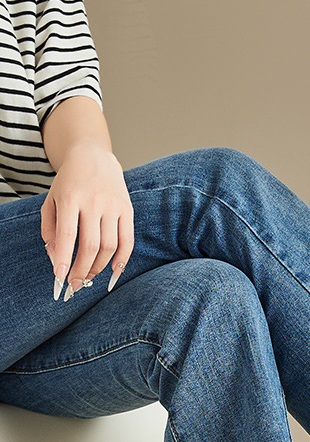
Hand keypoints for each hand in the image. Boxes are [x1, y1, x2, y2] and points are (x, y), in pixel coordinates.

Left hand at [41, 141, 134, 300]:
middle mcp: (94, 201)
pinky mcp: (127, 210)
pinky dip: (121, 260)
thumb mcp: (51, 200)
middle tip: (75, 284)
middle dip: (82, 270)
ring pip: (109, 246)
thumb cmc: (69, 182)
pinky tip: (113, 271)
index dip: (64, 259)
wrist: (94, 156)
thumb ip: (49, 229)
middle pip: (90, 245)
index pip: (67, 234)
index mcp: (70, 197)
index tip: (60, 278)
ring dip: (98, 267)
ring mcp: (113, 206)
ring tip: (89, 276)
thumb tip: (56, 258)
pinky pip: (127, 241)